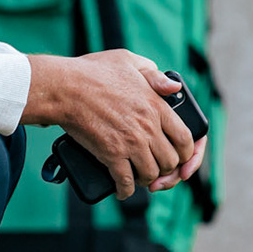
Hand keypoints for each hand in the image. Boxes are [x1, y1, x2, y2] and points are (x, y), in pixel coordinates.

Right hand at [24, 52, 197, 199]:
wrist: (66, 88)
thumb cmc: (93, 71)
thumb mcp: (129, 60)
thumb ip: (154, 75)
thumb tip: (174, 86)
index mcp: (156, 106)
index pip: (185, 138)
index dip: (187, 153)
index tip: (181, 156)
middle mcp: (148, 127)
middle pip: (170, 160)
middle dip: (166, 168)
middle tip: (156, 167)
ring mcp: (131, 143)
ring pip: (150, 174)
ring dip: (146, 179)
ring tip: (139, 177)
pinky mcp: (111, 155)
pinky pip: (125, 182)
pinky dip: (125, 190)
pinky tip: (122, 190)